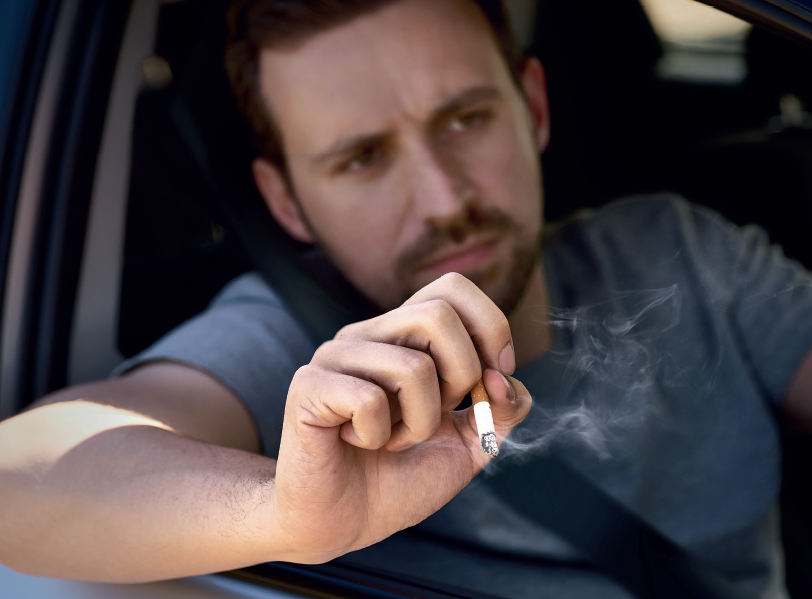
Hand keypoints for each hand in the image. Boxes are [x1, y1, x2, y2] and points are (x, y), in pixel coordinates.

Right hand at [271, 272, 530, 561]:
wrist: (343, 524)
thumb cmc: (402, 476)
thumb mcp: (471, 443)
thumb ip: (502, 407)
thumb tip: (503, 376)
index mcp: (405, 334)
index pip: (453, 288)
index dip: (489, 327)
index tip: (493, 379)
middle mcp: (369, 333)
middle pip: (438, 315)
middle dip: (461, 376)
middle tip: (438, 416)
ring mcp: (335, 355)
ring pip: (412, 366)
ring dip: (420, 423)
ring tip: (395, 439)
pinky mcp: (308, 386)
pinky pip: (369, 400)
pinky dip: (380, 436)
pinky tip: (360, 444)